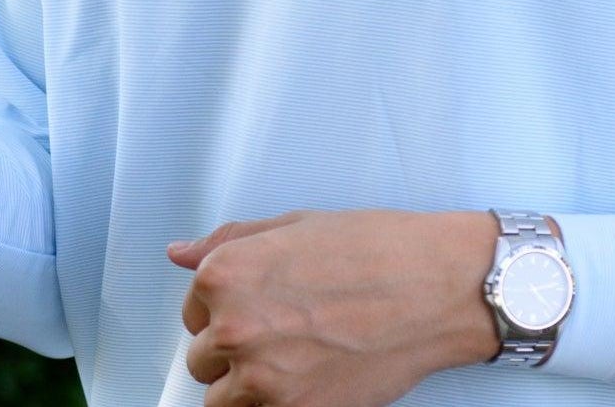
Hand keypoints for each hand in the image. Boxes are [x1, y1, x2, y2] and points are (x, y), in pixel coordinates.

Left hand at [168, 207, 498, 406]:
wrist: (433, 288)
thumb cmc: (373, 250)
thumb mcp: (293, 226)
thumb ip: (230, 243)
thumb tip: (181, 253)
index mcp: (226, 275)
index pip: (191, 308)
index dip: (222, 307)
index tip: (252, 305)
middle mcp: (234, 327)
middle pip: (201, 357)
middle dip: (232, 347)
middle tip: (278, 331)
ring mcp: (262, 378)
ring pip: (222, 399)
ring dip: (246, 384)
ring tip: (290, 358)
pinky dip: (275, 404)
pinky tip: (307, 376)